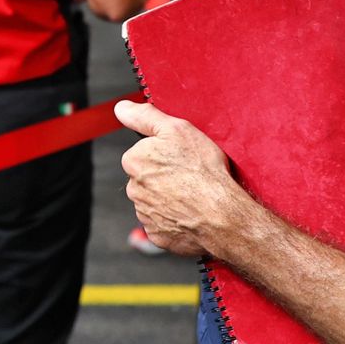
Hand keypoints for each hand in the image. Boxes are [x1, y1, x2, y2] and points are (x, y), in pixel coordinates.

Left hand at [115, 100, 248, 259]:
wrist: (222, 215)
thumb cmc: (203, 171)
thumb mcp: (177, 130)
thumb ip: (145, 117)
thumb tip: (122, 108)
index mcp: (134, 161)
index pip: (141, 153)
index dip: (163, 153)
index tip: (180, 157)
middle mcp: (134, 189)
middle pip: (146, 178)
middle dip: (164, 176)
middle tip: (189, 176)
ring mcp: (145, 214)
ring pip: (154, 201)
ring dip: (169, 198)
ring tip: (193, 195)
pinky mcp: (156, 235)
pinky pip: (162, 223)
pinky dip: (174, 219)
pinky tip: (191, 212)